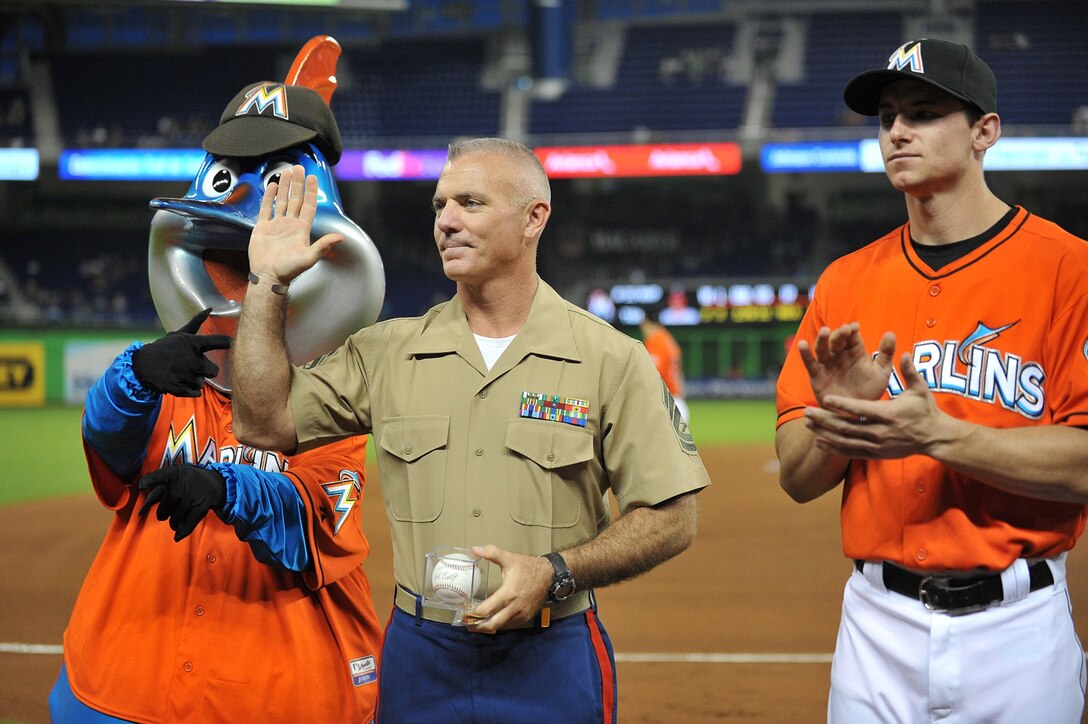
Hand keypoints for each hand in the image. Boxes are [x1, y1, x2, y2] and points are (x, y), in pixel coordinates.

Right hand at [131, 308, 231, 396]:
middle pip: (214, 371)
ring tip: (181, 373)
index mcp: (193, 344)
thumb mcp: (180, 334)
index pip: (220, 341)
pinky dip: (189, 388)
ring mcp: (188, 376)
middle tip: (192, 366)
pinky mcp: (182, 389)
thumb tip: (210, 308)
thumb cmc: (164, 348)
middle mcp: (193, 360)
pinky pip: (196, 392)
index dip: (228, 343)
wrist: (142, 366)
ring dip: (194, 379)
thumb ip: (197, 322)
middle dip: (205, 370)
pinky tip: (179, 381)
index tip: (232, 344)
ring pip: (202, 382)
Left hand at [138, 464, 226, 541]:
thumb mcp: (176, 477)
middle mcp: (185, 483)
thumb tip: (142, 511)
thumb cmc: (188, 481)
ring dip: (173, 522)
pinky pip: (189, 521)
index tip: (141, 486)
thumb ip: (158, 490)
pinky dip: (183, 530)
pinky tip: (177, 536)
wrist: (216, 483)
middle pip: (168, 502)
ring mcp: (194, 495)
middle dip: (163, 512)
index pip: (161, 475)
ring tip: (173, 521)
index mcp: (175, 473)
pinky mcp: (202, 506)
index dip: (150, 480)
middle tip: (163, 515)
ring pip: (176, 515)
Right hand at [247, 164, 343, 285]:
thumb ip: (323, 246)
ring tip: (286, 172)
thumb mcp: (309, 258)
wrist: (268, 277)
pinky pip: (266, 209)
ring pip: (282, 201)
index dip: (311, 191)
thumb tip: (340, 238)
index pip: (308, 205)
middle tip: (299, 168)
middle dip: (298, 183)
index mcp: (301, 229)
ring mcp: (276, 225)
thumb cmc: (288, 270)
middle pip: (295, 199)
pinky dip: (269, 197)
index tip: (313, 177)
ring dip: (285, 187)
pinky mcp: (263, 228)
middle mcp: (290, 224)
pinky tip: (272, 186)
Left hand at [458, 545, 552, 633]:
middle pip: (492, 624)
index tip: (464, 613)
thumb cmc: (528, 567)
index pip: (487, 610)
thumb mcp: (509, 558)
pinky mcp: (526, 618)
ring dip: (488, 627)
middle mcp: (515, 607)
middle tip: (466, 624)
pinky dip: (499, 624)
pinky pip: (509, 625)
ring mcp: (521, 615)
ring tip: (476, 623)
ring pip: (501, 627)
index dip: (474, 614)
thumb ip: (491, 553)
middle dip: (478, 626)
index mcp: (509, 593)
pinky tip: (491, 620)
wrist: (549, 575)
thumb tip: (474, 549)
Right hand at [797, 322, 896, 406]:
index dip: (852, 330)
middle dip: (840, 334)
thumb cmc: (870, 391)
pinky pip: (810, 363)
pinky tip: (801, 344)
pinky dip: (805, 354)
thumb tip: (891, 333)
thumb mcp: (882, 372)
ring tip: (825, 331)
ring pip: (822, 349)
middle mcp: (840, 355)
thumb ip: (886, 353)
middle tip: (845, 330)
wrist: (858, 415)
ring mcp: (827, 365)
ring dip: (823, 339)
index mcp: (855, 351)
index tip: (854, 327)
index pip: (852, 337)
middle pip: (837, 341)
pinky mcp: (817, 376)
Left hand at [803, 352, 946, 459]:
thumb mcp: (920, 389)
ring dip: (824, 433)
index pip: (861, 409)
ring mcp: (877, 445)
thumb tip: (905, 353)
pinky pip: (850, 452)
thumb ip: (910, 372)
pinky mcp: (875, 454)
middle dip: (824, 420)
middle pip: (846, 426)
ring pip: (845, 440)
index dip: (842, 404)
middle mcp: (880, 431)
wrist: (935, 438)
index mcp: (889, 414)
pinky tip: (818, 442)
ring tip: (807, 424)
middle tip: (806, 412)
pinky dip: (833, 448)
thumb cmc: (925, 410)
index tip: (825, 398)